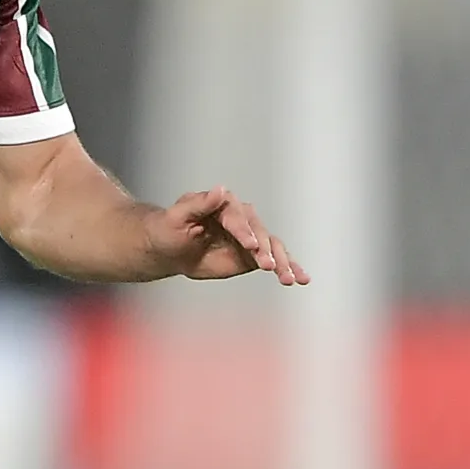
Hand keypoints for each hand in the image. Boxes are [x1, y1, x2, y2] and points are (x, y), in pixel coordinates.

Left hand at [153, 187, 307, 285]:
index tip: (251, 246)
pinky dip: (289, 268)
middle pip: (260, 233)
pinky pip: (275, 260)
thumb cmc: (169, 229)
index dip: (245, 232)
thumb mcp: (177, 216)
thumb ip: (199, 204)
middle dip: (266, 250)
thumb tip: (219, 190)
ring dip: (283, 262)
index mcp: (224, 204)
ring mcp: (251, 236)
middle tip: (269, 266)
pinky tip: (301, 278)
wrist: (170, 249)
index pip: (238, 218)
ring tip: (290, 278)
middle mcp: (243, 217)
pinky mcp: (253, 254)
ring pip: (272, 247)